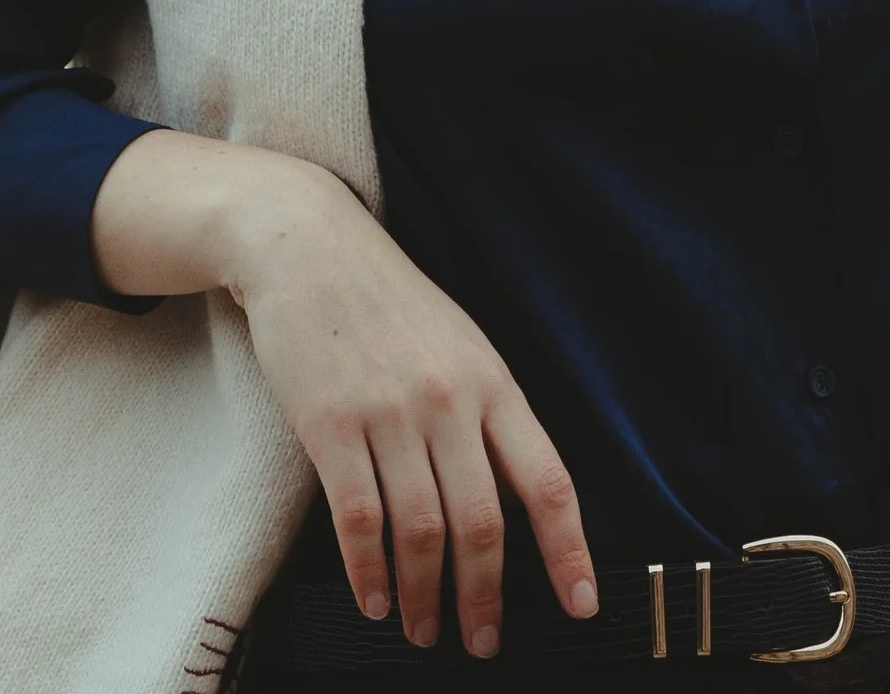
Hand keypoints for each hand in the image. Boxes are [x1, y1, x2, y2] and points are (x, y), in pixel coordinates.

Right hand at [92, 131, 596, 655]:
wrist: (308, 246)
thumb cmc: (389, 302)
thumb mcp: (461, 343)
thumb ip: (488, 413)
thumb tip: (515, 499)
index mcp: (493, 381)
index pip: (548, 480)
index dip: (569, 551)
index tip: (581, 604)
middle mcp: (449, 400)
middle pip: (482, 523)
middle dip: (486, 598)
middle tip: (483, 642)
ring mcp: (388, 412)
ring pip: (421, 531)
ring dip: (426, 596)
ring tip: (426, 630)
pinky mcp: (330, 423)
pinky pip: (357, 517)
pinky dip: (368, 571)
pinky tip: (375, 598)